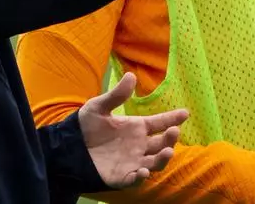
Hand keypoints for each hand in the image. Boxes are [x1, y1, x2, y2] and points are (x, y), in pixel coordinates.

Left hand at [79, 72, 187, 188]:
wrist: (69, 147)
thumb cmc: (86, 126)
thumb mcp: (99, 107)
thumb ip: (116, 95)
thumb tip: (131, 76)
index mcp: (137, 128)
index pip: (160, 122)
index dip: (173, 118)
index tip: (185, 113)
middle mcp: (139, 145)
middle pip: (161, 143)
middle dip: (170, 139)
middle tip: (174, 131)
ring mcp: (132, 162)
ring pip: (154, 162)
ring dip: (162, 159)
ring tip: (166, 152)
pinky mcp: (121, 177)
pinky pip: (134, 179)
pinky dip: (140, 177)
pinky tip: (143, 172)